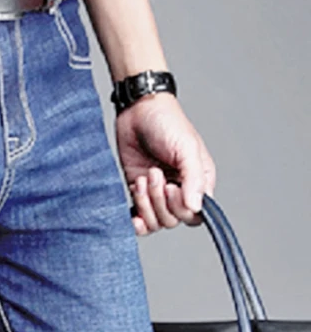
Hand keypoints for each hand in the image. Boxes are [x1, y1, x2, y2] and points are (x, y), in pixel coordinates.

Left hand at [115, 92, 215, 235]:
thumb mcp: (186, 147)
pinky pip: (138, 218)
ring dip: (145, 203)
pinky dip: (135, 220)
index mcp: (198, 182)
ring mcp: (156, 193)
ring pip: (155, 221)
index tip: (171, 186)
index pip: (194, 214)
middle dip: (159, 200)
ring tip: (142, 177)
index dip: (180, 208)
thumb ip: (193, 178)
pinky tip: (132, 213)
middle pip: (173, 220)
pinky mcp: (136, 191)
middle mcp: (179, 191)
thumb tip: (196, 207)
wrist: (136, 110)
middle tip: (152, 173)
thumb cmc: (166, 122)